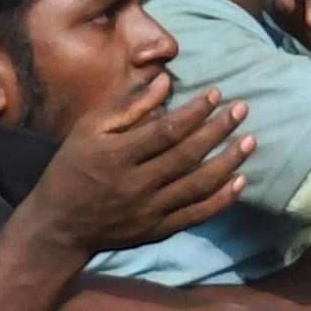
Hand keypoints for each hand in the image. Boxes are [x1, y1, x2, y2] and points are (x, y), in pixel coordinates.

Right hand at [20, 76, 249, 253]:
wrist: (59, 226)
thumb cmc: (73, 168)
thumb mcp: (88, 131)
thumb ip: (128, 106)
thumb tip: (165, 80)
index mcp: (115, 156)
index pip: (165, 131)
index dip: (195, 112)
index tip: (217, 94)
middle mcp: (134, 184)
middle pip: (187, 156)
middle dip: (218, 130)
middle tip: (243, 109)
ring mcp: (148, 210)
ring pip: (198, 185)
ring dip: (228, 163)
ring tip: (251, 140)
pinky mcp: (158, 230)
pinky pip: (197, 214)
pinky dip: (222, 199)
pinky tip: (241, 180)